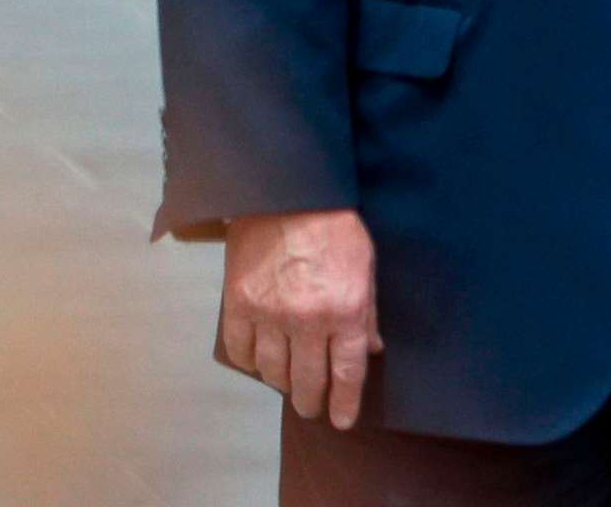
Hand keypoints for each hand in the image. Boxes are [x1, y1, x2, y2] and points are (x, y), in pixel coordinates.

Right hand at [221, 208, 383, 429]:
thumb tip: (372, 347)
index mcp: (346, 309)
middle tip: (312, 407)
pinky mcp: (238, 304)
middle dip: (312, 401)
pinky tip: (259, 361)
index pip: (346, 372)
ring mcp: (270, 314)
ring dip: (282, 384)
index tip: (341, 420)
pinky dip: (250, 362)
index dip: (344, 403)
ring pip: (273, 372)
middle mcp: (308, 319)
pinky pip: (241, 350)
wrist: (287, 191)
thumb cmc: (334, 224)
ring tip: (287, 385)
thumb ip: (369, 311)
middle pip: (308, 380)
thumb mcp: (366, 264)